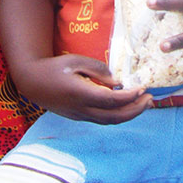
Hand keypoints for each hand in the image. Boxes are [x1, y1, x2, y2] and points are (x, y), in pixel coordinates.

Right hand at [19, 54, 151, 123]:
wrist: (32, 82)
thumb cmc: (54, 67)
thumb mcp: (75, 60)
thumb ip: (97, 69)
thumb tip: (117, 81)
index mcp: (80, 93)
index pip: (111, 100)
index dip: (130, 97)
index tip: (143, 88)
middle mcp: (81, 109)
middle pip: (114, 117)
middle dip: (136, 110)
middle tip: (151, 100)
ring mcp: (79, 115)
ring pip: (109, 121)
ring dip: (129, 114)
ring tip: (145, 104)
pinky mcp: (79, 116)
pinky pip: (102, 119)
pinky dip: (118, 114)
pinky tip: (127, 105)